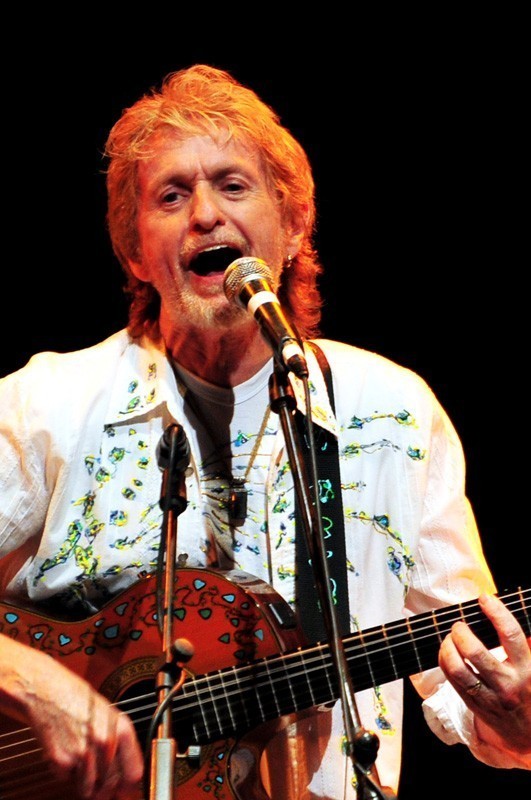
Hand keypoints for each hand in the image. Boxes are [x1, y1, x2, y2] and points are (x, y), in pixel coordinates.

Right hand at [0, 635, 143, 798]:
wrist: (49, 692)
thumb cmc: (79, 701)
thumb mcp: (110, 716)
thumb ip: (121, 746)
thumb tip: (129, 778)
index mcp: (122, 730)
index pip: (134, 774)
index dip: (129, 787)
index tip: (125, 790)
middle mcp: (105, 743)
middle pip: (112, 786)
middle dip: (105, 786)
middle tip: (97, 774)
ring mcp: (84, 754)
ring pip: (89, 789)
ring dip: (84, 780)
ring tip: (80, 758)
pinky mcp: (62, 761)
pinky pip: (68, 780)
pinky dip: (66, 773)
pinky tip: (66, 752)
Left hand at [439, 593, 530, 760]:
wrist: (530, 735)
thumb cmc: (530, 691)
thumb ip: (522, 644)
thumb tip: (501, 614)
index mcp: (527, 668)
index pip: (511, 634)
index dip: (496, 612)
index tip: (485, 598)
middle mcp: (508, 683)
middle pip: (475, 652)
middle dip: (461, 632)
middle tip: (459, 624)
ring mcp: (490, 697)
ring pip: (459, 668)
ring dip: (448, 647)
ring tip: (450, 638)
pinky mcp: (475, 706)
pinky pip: (453, 680)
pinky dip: (445, 661)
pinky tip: (447, 652)